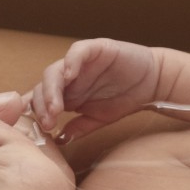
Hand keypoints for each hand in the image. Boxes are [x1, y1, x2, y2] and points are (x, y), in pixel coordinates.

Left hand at [24, 38, 158, 141]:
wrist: (154, 83)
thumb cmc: (124, 99)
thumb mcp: (97, 119)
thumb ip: (78, 128)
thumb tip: (58, 141)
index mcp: (65, 93)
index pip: (41, 100)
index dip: (36, 114)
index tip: (39, 131)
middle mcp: (68, 77)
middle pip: (43, 88)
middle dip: (42, 106)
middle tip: (48, 123)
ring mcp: (79, 62)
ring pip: (54, 71)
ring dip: (52, 90)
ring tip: (56, 108)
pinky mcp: (95, 49)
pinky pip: (77, 52)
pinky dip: (71, 61)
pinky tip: (69, 75)